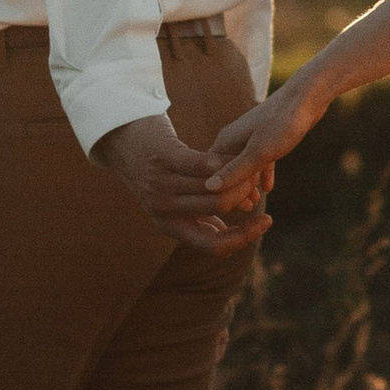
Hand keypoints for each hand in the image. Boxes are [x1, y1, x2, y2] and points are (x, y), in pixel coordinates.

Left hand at [92, 111, 270, 253]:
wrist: (124, 143)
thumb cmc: (159, 175)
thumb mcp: (176, 202)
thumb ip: (201, 218)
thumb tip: (229, 234)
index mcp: (169, 227)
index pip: (213, 246)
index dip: (244, 238)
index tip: (266, 221)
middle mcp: (162, 210)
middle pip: (219, 208)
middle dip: (245, 195)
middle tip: (257, 184)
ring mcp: (160, 185)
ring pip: (214, 188)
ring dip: (239, 177)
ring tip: (249, 169)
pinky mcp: (163, 158)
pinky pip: (204, 165)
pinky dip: (224, 162)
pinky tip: (235, 157)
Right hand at [205, 73, 324, 203]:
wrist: (308, 96)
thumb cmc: (282, 123)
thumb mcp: (259, 152)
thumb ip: (235, 170)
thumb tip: (209, 187)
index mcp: (226, 140)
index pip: (212, 171)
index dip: (218, 191)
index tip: (226, 210)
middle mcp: (235, 138)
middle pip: (228, 169)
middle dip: (234, 191)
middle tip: (243, 211)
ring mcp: (251, 136)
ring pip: (245, 165)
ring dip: (248, 184)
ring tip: (253, 204)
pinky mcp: (268, 135)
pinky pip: (260, 159)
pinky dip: (262, 173)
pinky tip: (268, 187)